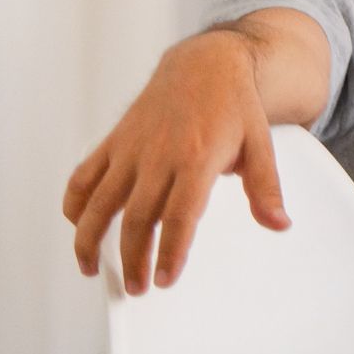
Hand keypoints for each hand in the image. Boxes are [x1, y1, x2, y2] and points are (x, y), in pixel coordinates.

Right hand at [63, 34, 290, 292]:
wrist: (205, 65)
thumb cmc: (235, 106)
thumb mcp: (261, 144)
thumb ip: (266, 188)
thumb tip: (279, 224)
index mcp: (197, 158)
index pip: (180, 215)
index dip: (170, 251)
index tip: (165, 280)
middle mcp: (159, 155)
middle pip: (138, 217)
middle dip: (133, 258)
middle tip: (137, 288)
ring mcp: (131, 149)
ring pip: (100, 202)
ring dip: (90, 239)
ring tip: (91, 269)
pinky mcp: (114, 142)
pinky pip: (84, 176)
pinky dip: (74, 202)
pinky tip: (78, 226)